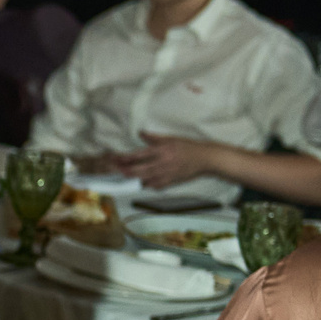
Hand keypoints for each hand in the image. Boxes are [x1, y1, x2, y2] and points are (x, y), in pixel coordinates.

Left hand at [110, 136, 227, 188]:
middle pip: (139, 170)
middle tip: (115, 170)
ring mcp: (167, 174)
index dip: (125, 158)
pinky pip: (154, 186)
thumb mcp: (171, 138)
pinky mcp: (171, 182)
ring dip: (133, 179)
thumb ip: (153, 138)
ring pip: (144, 180)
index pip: (139, 155)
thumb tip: (140, 133)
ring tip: (124, 177)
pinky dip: (146, 185)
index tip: (115, 158)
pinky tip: (141, 183)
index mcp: (162, 150)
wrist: (205, 159)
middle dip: (125, 171)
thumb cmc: (188, 146)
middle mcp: (163, 163)